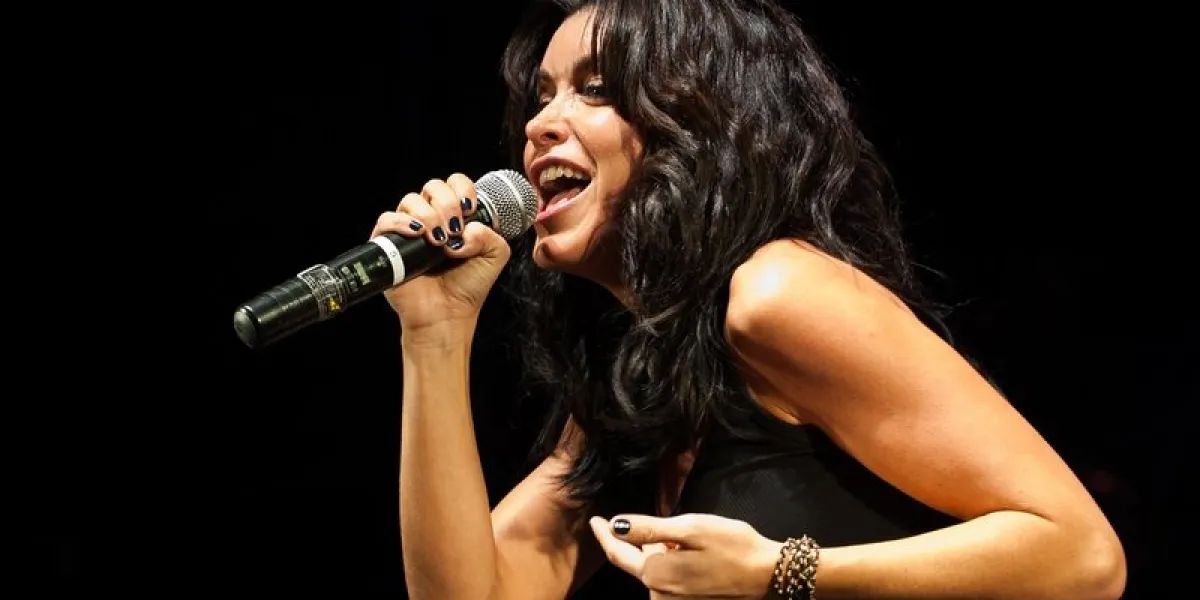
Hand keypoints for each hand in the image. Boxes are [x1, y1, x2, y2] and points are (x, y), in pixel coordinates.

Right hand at [370, 174, 511, 334]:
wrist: (446, 315)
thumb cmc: (468, 286)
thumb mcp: (494, 256)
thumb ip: (490, 234)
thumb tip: (464, 230)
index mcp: (454, 216)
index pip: (455, 183)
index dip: (463, 189)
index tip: (470, 210)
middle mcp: (430, 218)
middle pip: (433, 186)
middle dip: (447, 203)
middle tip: (455, 230)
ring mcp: (408, 230)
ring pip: (411, 199)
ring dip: (429, 215)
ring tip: (439, 241)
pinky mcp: (389, 245)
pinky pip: (387, 219)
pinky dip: (402, 222)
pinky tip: (418, 234)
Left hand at [589, 513, 782, 598]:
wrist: (768, 574)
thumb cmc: (732, 545)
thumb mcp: (689, 528)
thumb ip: (649, 529)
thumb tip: (616, 525)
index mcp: (656, 574)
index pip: (619, 553)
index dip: (605, 535)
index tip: (596, 520)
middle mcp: (660, 595)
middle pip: (642, 560)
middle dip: (653, 542)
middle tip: (683, 529)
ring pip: (657, 569)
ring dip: (668, 553)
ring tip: (698, 544)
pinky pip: (671, 579)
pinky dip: (678, 564)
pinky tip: (701, 557)